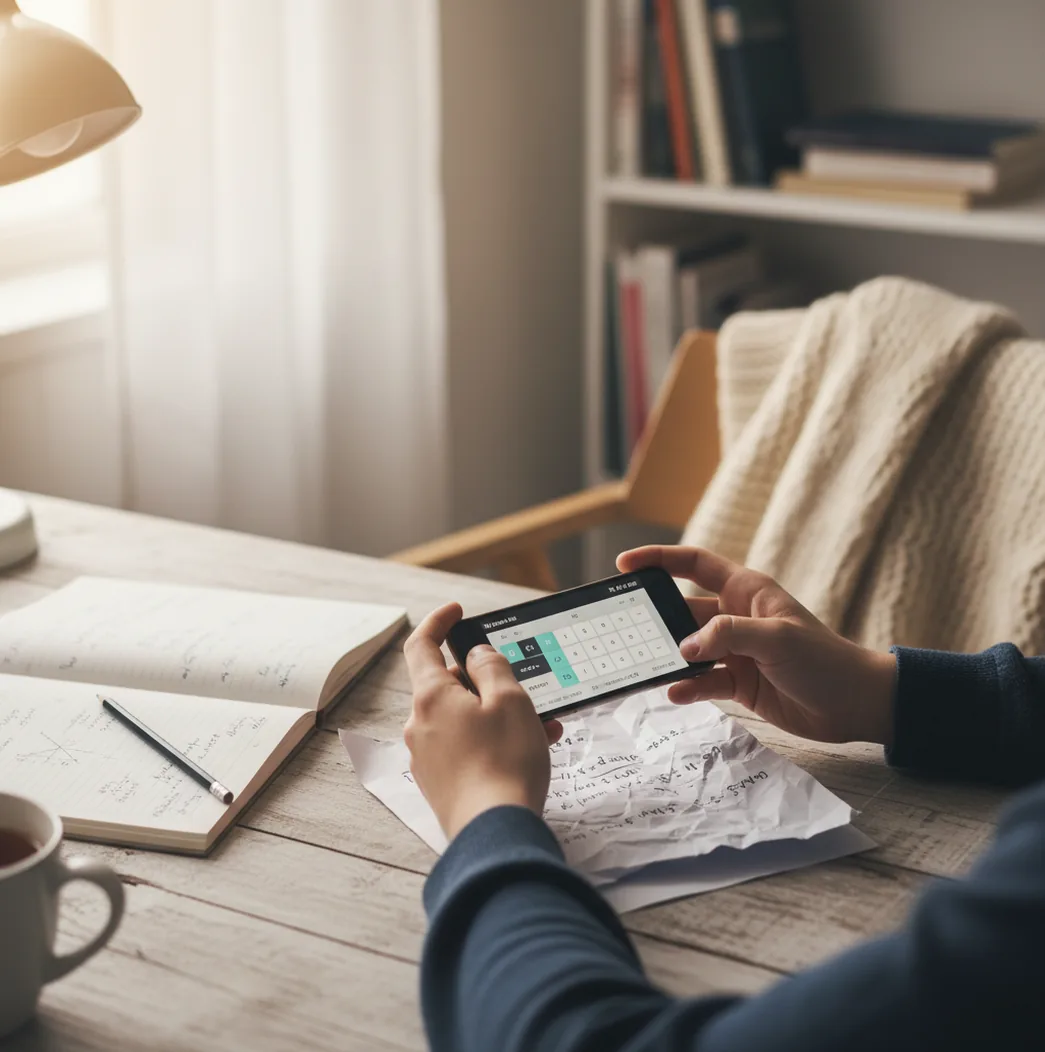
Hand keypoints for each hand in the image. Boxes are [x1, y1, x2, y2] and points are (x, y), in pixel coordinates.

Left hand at [403, 603, 563, 839]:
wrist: (495, 833)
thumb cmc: (504, 763)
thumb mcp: (509, 700)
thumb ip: (492, 667)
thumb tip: (476, 656)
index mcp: (430, 697)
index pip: (421, 644)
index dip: (438, 621)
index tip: (457, 611)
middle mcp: (420, 725)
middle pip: (447, 684)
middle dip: (485, 679)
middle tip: (521, 685)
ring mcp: (427, 757)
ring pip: (463, 718)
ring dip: (497, 713)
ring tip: (541, 725)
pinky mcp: (441, 783)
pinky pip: (465, 747)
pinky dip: (492, 740)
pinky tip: (528, 750)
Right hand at [616, 546, 896, 744]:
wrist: (855, 704)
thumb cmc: (824, 660)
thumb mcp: (776, 638)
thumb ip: (728, 635)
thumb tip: (685, 646)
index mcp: (745, 590)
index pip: (694, 564)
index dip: (659, 559)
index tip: (625, 564)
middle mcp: (735, 616)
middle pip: (683, 610)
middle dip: (656, 617)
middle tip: (626, 627)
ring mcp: (735, 651)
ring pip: (689, 649)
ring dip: (670, 657)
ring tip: (644, 665)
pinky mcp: (738, 682)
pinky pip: (703, 681)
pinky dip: (688, 687)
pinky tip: (675, 694)